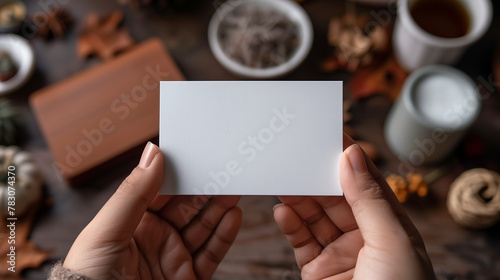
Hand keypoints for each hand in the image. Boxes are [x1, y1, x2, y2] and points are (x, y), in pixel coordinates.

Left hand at [63, 142, 241, 279]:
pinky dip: (224, 236)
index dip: (179, 175)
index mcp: (130, 223)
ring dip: (219, 208)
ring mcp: (172, 258)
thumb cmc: (88, 279)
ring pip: (203, 228)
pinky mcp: (188, 278)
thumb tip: (152, 153)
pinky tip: (233, 217)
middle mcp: (154, 238)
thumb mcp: (105, 232)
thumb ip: (132, 193)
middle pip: (186, 208)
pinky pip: (211, 255)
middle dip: (204, 189)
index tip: (197, 158)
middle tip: (223, 170)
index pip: (160, 191)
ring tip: (233, 189)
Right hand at [273, 133, 434, 279]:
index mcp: (389, 226)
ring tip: (282, 177)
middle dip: (315, 175)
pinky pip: (300, 241)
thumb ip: (368, 199)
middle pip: (334, 196)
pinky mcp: (317, 270)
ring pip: (313, 216)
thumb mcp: (392, 241)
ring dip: (298, 196)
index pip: (365, 182)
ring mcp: (339, 253)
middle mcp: (363, 236)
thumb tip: (353, 156)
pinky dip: (290, 224)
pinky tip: (282, 210)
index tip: (329, 133)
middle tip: (296, 153)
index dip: (348, 157)